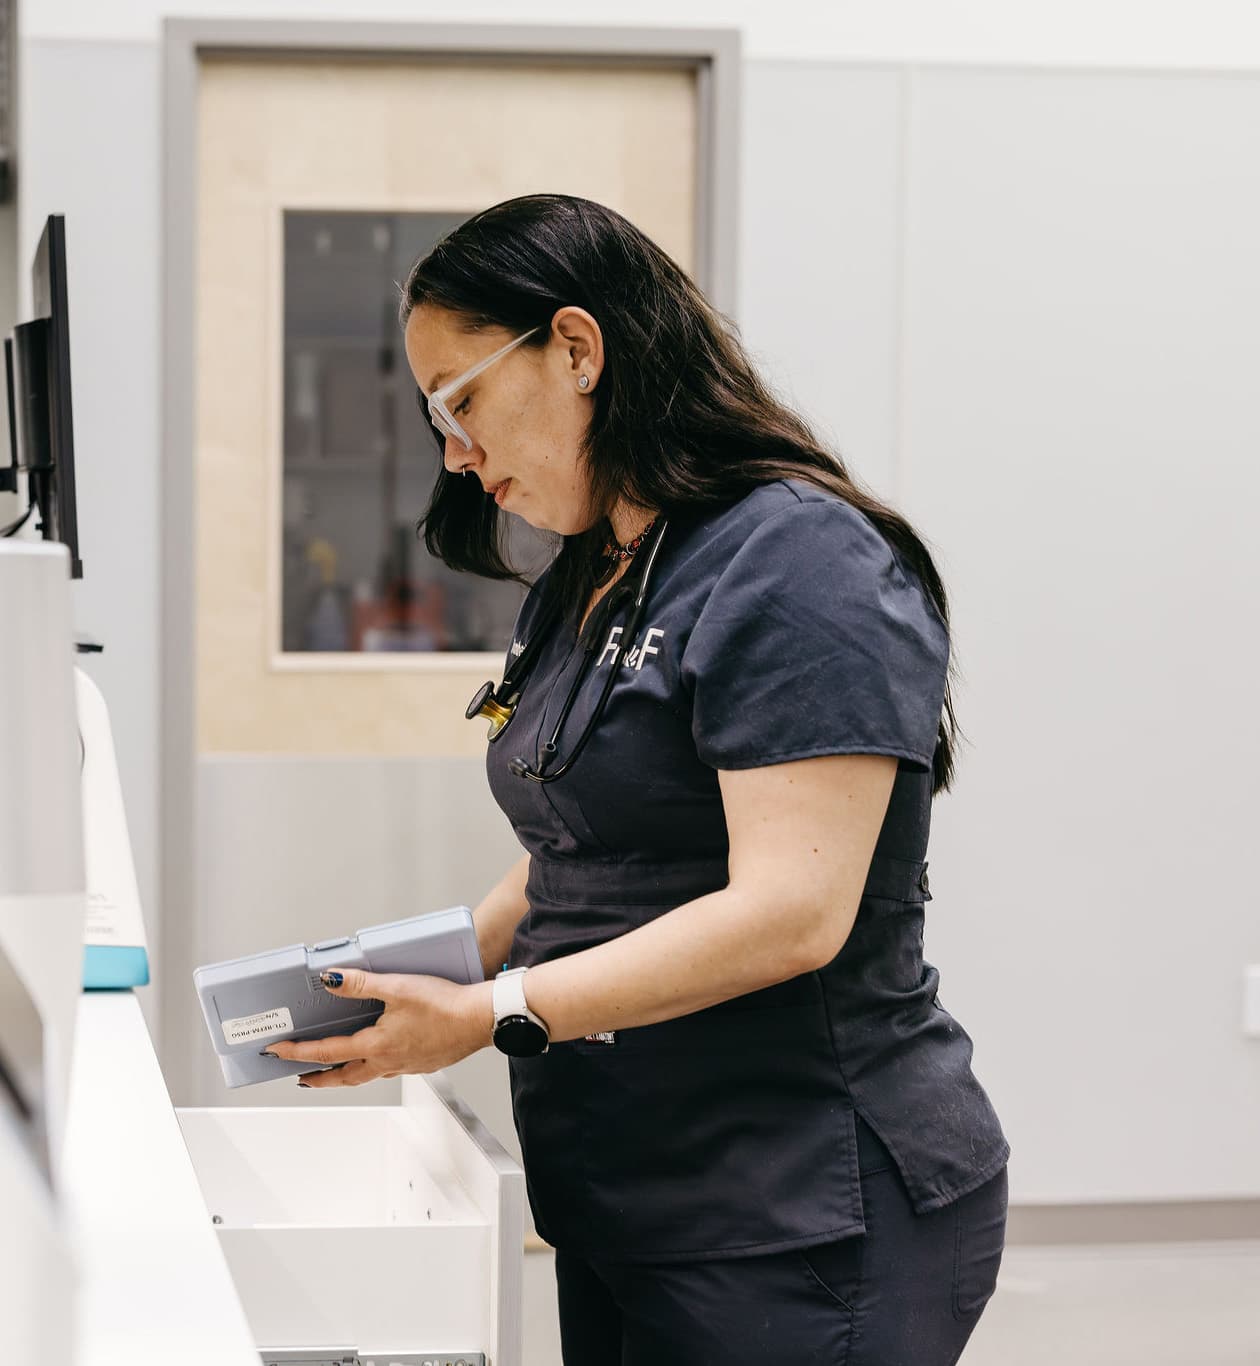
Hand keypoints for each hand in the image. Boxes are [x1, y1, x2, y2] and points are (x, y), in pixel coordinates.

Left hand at [265, 969, 494, 1088]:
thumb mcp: (397, 987)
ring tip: (335, 1070)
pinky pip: (389, 1070)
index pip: (327, 1052)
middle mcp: (388, 1062)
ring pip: (366, 1076)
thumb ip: (360, 984)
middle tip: (301, 1077)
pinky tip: (380, 1055)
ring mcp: (406, 1066)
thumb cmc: (445, 1005)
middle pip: (343, 1077)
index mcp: (377, 1046)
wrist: (480, 1020)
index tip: (277, 1052)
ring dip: (345, 1074)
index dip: (298, 1052)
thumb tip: (329, 980)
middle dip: (319, 1078)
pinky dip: (373, 1067)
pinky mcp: (422, 1063)